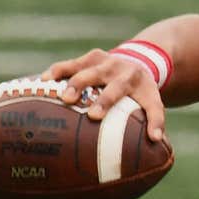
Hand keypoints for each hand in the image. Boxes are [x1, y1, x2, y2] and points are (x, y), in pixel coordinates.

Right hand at [41, 48, 166, 141]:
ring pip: (80, 67)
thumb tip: (157, 140)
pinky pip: (70, 64)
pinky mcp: (88, 58)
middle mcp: (116, 67)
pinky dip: (56, 71)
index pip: (121, 92)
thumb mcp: (154, 102)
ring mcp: (101, 60)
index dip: (107, 103)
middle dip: (81, 86)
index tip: (93, 116)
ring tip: (48, 87)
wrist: (140, 62)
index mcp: (133, 80)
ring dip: (65, 76)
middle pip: (97, 76)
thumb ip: (156, 120)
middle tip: (68, 100)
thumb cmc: (143, 92)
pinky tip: (41, 81)